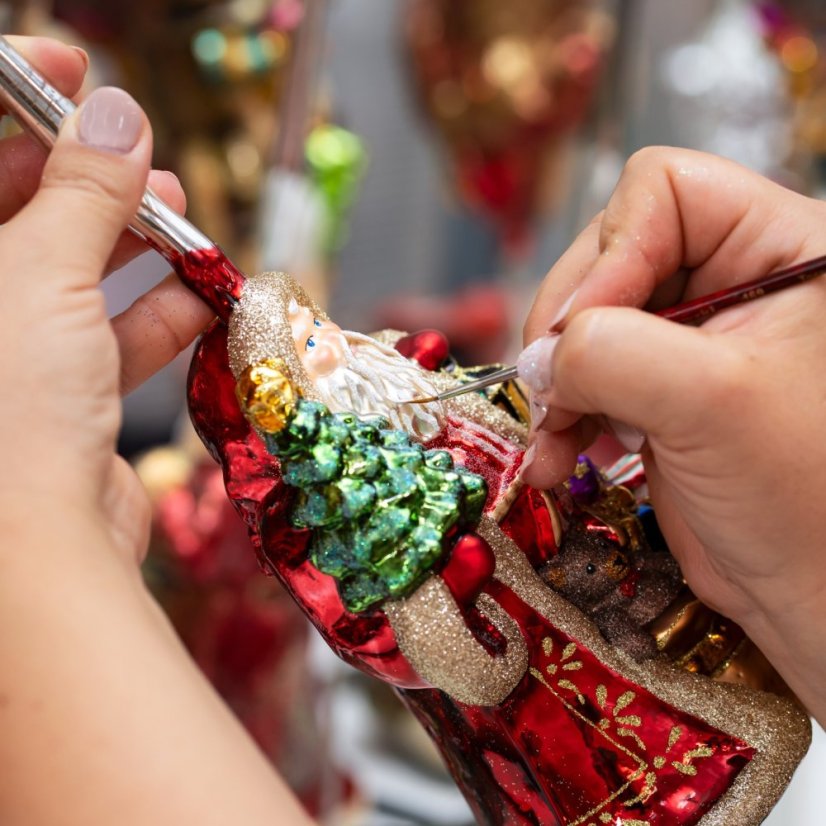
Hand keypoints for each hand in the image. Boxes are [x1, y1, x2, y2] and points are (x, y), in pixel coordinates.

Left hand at [0, 36, 212, 562]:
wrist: (37, 556)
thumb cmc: (7, 408)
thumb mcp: (41, 272)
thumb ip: (83, 190)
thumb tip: (118, 114)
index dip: (13, 99)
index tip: (73, 68)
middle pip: (17, 210)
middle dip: (84, 174)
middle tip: (140, 153)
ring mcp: (14, 359)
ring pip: (73, 275)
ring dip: (133, 242)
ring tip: (180, 218)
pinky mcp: (66, 403)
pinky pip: (114, 337)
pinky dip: (162, 311)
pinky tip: (205, 290)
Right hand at [519, 147, 825, 721]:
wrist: (814, 594)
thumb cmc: (807, 501)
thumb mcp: (711, 403)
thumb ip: (612, 351)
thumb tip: (540, 352)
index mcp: (781, 248)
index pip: (665, 191)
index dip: (611, 253)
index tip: (583, 330)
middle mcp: (734, 280)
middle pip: (609, 254)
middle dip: (570, 329)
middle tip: (555, 393)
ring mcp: (690, 337)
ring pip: (585, 320)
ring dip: (556, 380)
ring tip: (553, 440)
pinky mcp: (658, 388)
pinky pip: (584, 374)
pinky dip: (561, 413)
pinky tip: (559, 457)